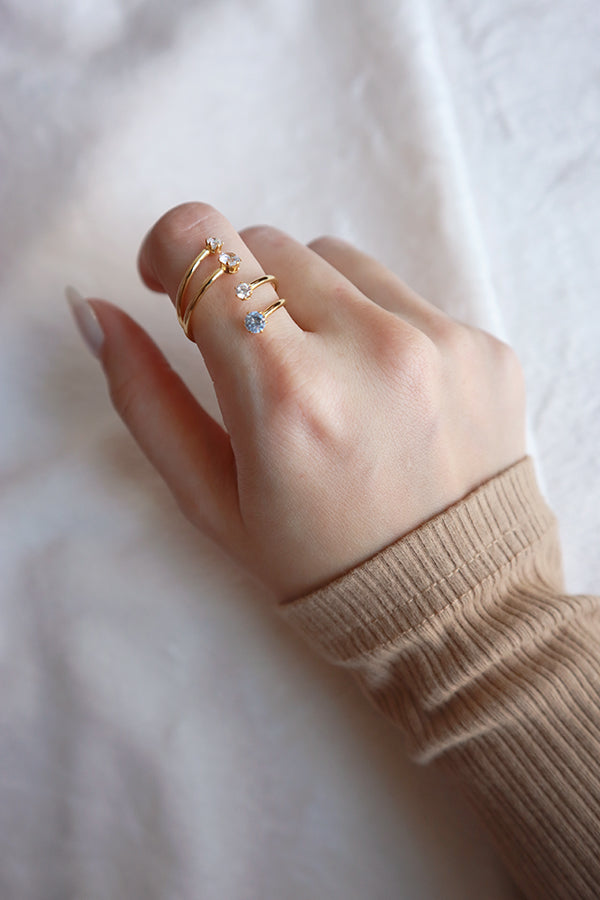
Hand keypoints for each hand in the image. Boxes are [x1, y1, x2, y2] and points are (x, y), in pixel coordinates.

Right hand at [74, 202, 525, 600]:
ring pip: (338, 259)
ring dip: (309, 300)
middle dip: (239, 287)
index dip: (171, 251)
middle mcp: (369, 351)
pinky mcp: (485, 347)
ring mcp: (439, 342)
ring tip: (325, 382)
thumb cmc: (318, 563)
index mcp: (286, 395)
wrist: (455, 606)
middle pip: (267, 244)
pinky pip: (404, 295)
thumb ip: (145, 397)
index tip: (173, 286)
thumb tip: (93, 310)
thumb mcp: (211, 498)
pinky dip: (375, 326)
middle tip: (251, 360)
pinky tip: (384, 397)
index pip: (204, 244)